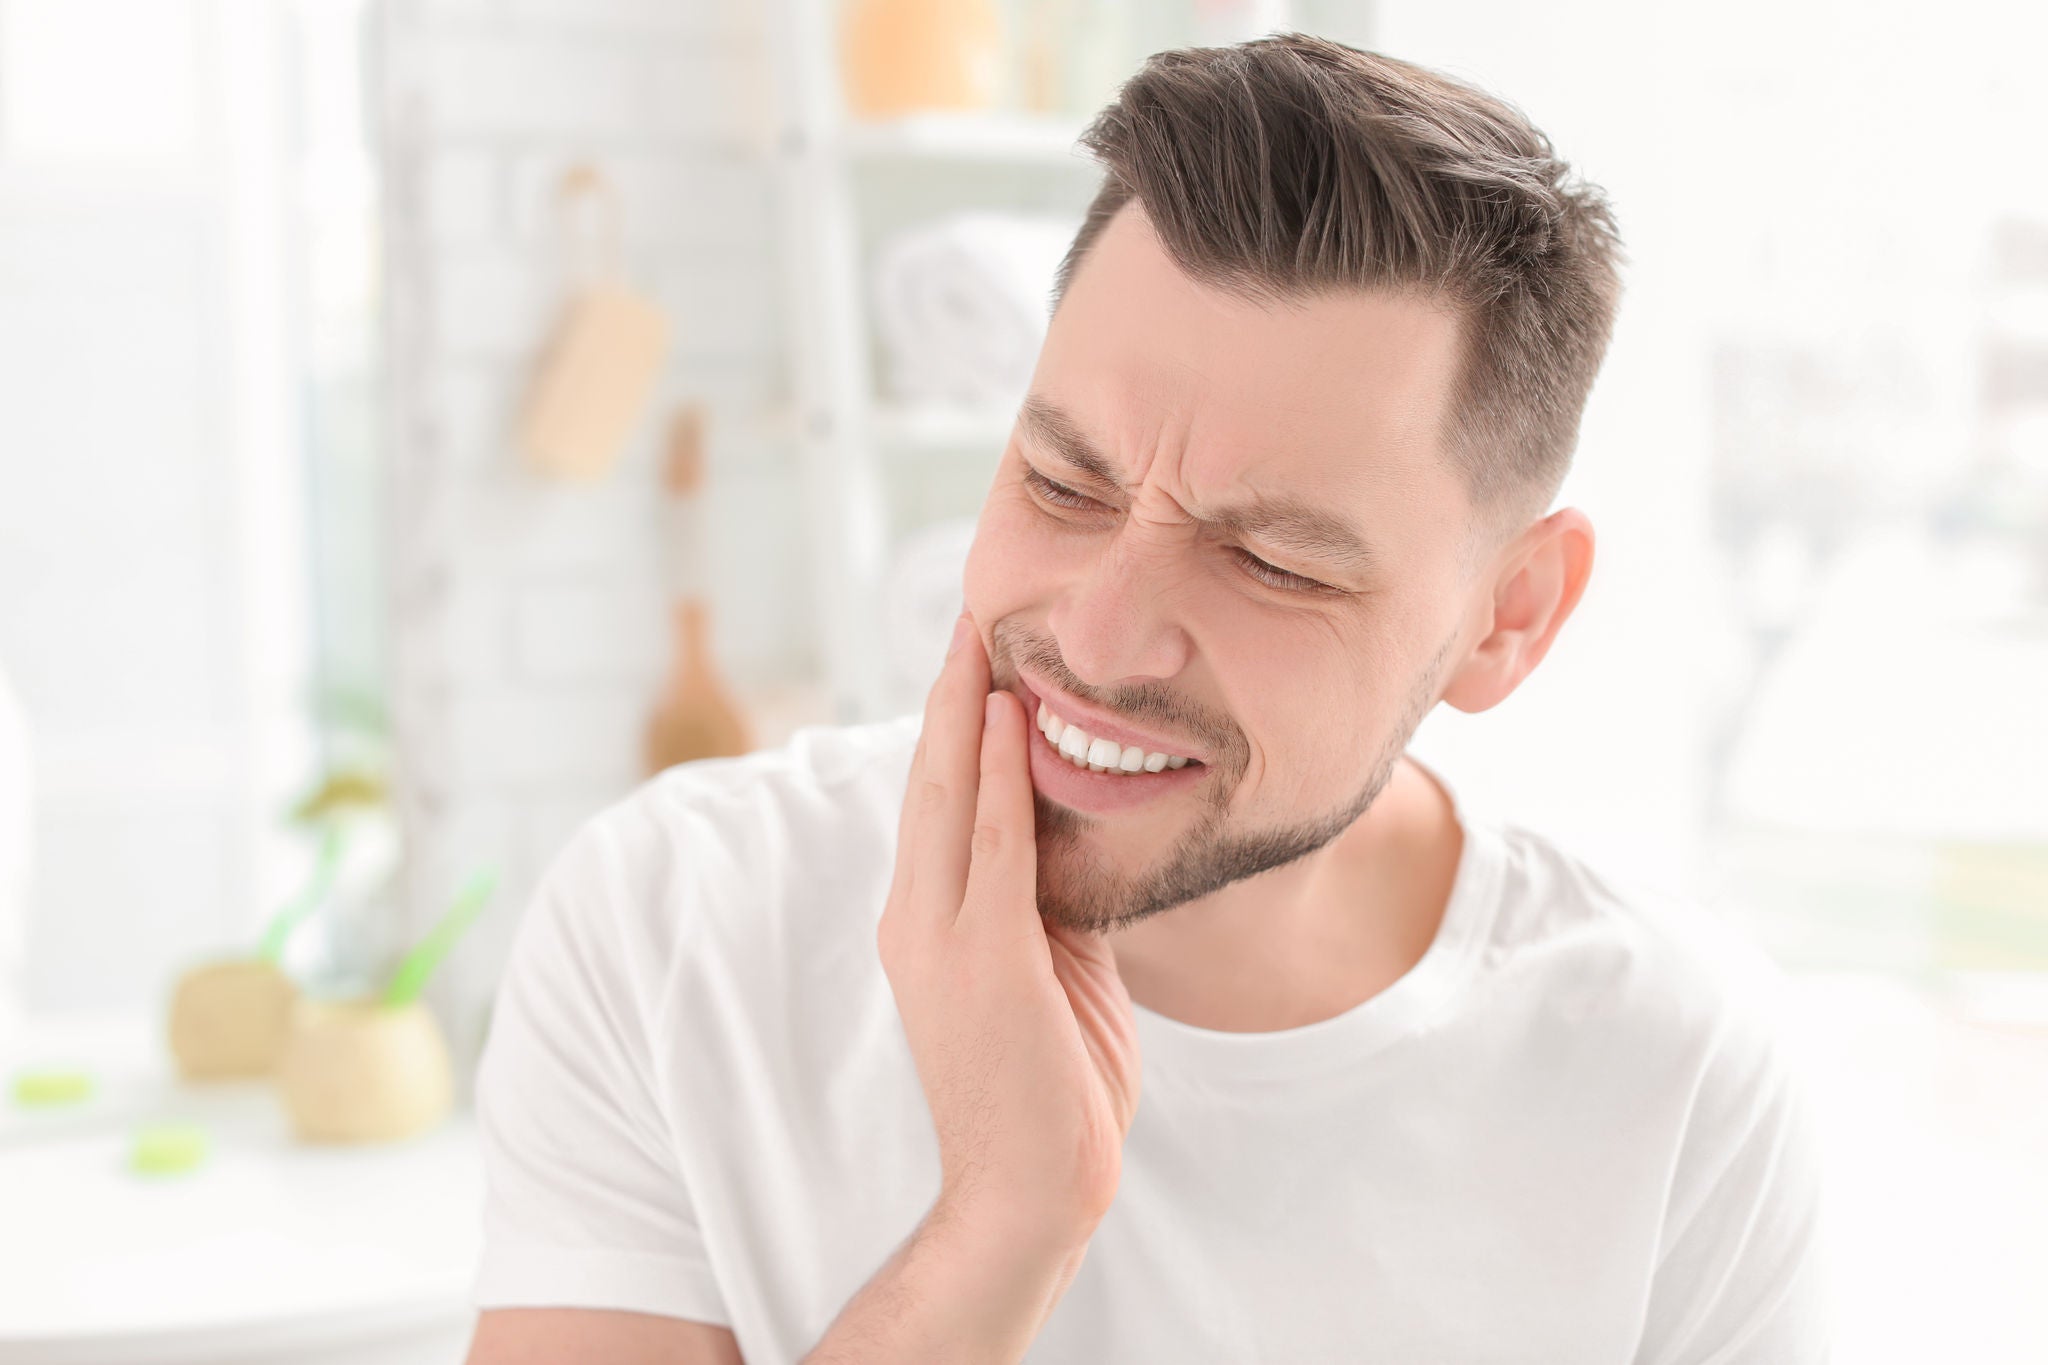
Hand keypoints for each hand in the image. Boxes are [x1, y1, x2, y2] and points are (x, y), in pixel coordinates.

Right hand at [877, 612, 1142, 1252]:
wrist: (1029, 1190)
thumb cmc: (1052, 1087)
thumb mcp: (1053, 969)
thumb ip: (1051, 898)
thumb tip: (1080, 834)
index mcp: (927, 922)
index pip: (935, 803)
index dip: (949, 726)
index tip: (973, 658)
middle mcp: (916, 918)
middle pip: (925, 781)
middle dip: (946, 694)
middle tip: (967, 614)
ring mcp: (940, 938)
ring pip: (945, 797)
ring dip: (964, 711)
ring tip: (979, 636)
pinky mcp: (982, 959)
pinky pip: (993, 846)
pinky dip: (996, 776)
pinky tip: (1005, 718)